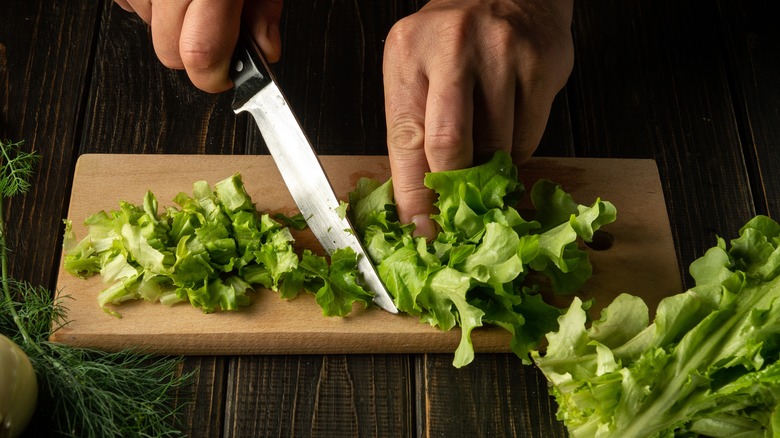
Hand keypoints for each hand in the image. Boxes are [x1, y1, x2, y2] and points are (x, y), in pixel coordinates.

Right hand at [113, 0, 283, 92]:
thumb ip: (264, 11)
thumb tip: (265, 51)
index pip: (201, 55)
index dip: (215, 77)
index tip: (227, 78)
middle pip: (170, 53)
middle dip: (195, 55)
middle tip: (216, 31)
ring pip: (147, 29)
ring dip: (171, 24)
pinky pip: (129, 5)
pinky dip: (151, 4)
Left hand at [383, 0, 573, 238]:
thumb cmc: (455, 41)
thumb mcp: (417, 70)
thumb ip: (414, 128)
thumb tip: (419, 205)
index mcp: (408, 53)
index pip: (405, 139)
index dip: (413, 195)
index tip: (420, 231)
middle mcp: (452, 47)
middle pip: (449, 145)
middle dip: (453, 190)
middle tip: (458, 213)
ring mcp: (501, 53)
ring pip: (495, 146)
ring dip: (489, 171)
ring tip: (485, 160)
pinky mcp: (541, 65)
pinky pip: (527, 136)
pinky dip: (515, 152)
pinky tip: (508, 132)